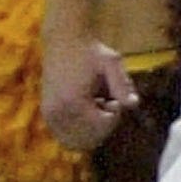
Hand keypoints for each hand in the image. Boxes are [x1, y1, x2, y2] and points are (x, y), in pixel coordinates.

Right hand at [42, 32, 138, 151]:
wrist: (63, 39)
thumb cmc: (91, 50)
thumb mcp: (112, 62)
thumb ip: (123, 85)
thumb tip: (134, 104)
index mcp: (74, 101)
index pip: (101, 127)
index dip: (114, 116)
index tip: (114, 98)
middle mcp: (58, 112)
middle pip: (88, 140)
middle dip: (103, 126)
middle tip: (106, 103)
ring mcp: (49, 114)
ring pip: (74, 142)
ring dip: (90, 130)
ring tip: (95, 106)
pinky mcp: (47, 113)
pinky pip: (64, 136)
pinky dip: (79, 130)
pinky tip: (85, 108)